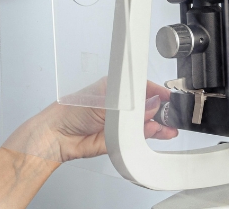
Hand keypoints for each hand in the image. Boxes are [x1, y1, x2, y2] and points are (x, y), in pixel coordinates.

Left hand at [2, 80, 177, 162]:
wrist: (56, 136)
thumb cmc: (71, 111)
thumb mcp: (104, 101)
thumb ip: (130, 104)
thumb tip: (151, 103)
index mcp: (115, 89)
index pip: (142, 88)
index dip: (156, 91)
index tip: (168, 96)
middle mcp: (120, 106)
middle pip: (147, 106)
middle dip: (160, 110)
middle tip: (172, 114)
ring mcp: (120, 124)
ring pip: (145, 124)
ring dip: (158, 125)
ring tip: (169, 128)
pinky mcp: (119, 140)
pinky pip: (138, 139)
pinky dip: (148, 136)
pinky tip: (157, 133)